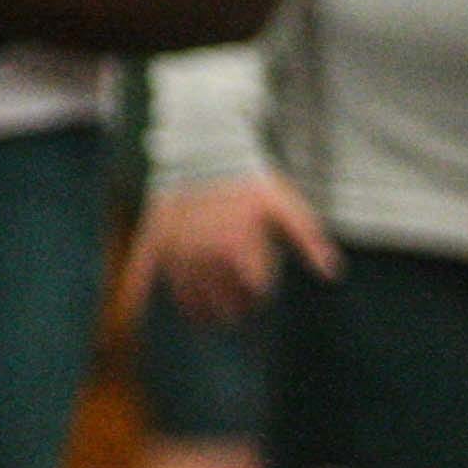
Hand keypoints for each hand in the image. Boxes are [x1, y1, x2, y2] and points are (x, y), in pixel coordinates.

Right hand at [126, 171, 340, 322]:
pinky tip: (134, 311)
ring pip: (185, 294)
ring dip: (195, 311)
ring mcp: (177, 249)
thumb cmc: (249, 180)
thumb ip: (309, 239)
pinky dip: (137, 290)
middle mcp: (206, 256)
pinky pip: (142, 269)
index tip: (258, 292)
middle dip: (230, 309)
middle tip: (233, 312)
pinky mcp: (154, 238)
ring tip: (202, 320)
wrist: (202, 148)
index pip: (254, 292)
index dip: (259, 295)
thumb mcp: (287, 205)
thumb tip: (332, 273)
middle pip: (220, 300)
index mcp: (239, 251)